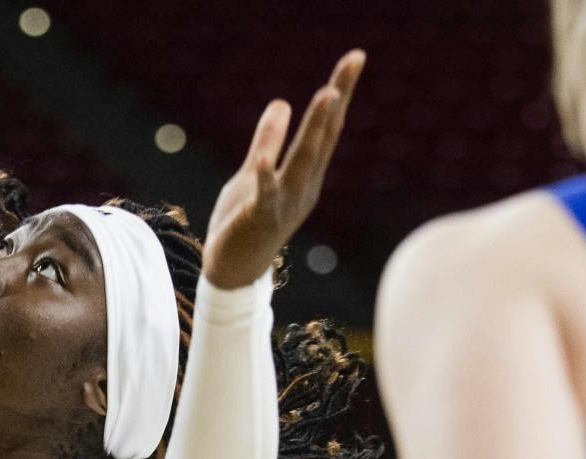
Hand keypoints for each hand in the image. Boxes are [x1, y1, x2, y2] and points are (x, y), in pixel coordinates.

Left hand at [202, 50, 363, 288]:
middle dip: (338, 97)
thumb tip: (282, 102)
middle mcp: (304, 186)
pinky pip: (264, 198)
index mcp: (305, 173)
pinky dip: (264, 180)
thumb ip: (268, 140)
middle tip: (355, 59)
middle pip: (323, 135)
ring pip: (303, 161)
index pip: (326, 127)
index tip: (354, 58)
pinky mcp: (259, 220)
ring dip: (315, 129)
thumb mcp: (253, 174)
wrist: (231, 272)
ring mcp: (285, 203)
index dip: (339, 92)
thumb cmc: (244, 223)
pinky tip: (262, 162)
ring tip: (326, 94)